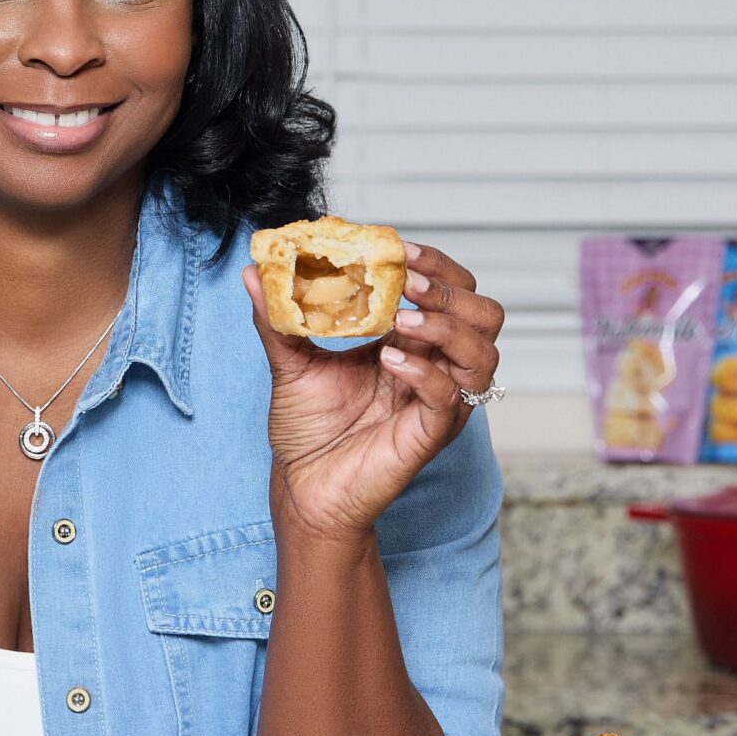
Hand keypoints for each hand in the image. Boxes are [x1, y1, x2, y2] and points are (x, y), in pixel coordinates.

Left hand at [244, 244, 502, 548]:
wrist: (302, 486)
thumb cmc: (306, 429)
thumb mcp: (289, 362)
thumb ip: (277, 317)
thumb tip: (252, 272)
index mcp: (410, 342)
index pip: (451, 290)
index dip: (434, 265)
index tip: (399, 248)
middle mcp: (434, 368)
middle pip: (484, 316)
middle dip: (451, 290)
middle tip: (408, 282)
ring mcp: (439, 402)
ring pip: (483, 354)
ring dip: (447, 328)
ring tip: (401, 320)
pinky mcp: (430, 433)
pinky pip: (451, 398)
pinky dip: (426, 373)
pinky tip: (390, 360)